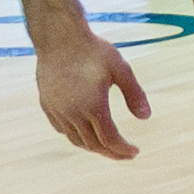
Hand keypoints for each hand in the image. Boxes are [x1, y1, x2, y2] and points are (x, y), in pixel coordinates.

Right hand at [32, 23, 147, 160]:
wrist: (59, 38)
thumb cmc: (93, 51)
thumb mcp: (121, 69)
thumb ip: (135, 94)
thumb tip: (146, 117)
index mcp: (92, 106)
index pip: (109, 138)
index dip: (122, 148)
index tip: (135, 152)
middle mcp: (72, 113)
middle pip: (93, 143)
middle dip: (111, 152)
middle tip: (126, 155)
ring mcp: (57, 111)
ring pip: (75, 139)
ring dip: (93, 146)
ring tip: (109, 147)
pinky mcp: (47, 105)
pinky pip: (62, 129)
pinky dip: (76, 137)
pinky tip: (85, 133)